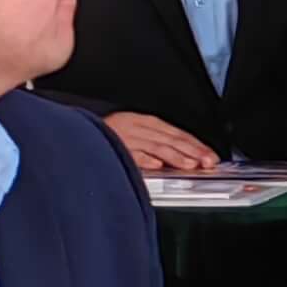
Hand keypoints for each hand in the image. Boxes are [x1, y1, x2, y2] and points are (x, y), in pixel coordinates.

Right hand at [104, 111, 219, 172]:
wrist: (76, 132)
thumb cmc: (107, 133)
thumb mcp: (135, 131)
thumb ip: (156, 142)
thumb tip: (182, 156)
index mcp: (144, 122)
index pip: (176, 133)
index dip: (196, 145)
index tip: (210, 155)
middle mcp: (137, 126)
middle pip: (170, 139)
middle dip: (192, 151)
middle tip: (207, 162)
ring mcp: (125, 136)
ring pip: (156, 146)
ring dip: (175, 156)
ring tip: (190, 164)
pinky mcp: (111, 145)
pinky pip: (130, 152)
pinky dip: (145, 158)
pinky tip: (157, 165)